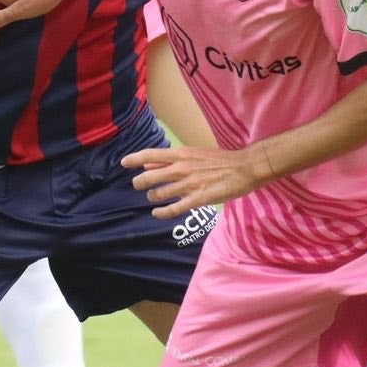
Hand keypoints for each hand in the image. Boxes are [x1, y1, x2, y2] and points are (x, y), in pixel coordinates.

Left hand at [122, 145, 270, 218]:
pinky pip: (174, 209)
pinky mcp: (197, 199)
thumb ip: (171, 159)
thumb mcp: (193, 153)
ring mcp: (188, 185)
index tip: (123, 163)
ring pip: (159, 194)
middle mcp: (181, 168)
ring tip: (153, 198)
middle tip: (139, 185)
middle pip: (149, 177)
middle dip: (140, 183)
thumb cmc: (219, 160)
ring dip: (153, 197)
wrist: (243, 168)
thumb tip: (150, 162)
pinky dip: (162, 212)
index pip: (150, 155)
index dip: (134, 159)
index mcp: (180, 154)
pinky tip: (157, 213)